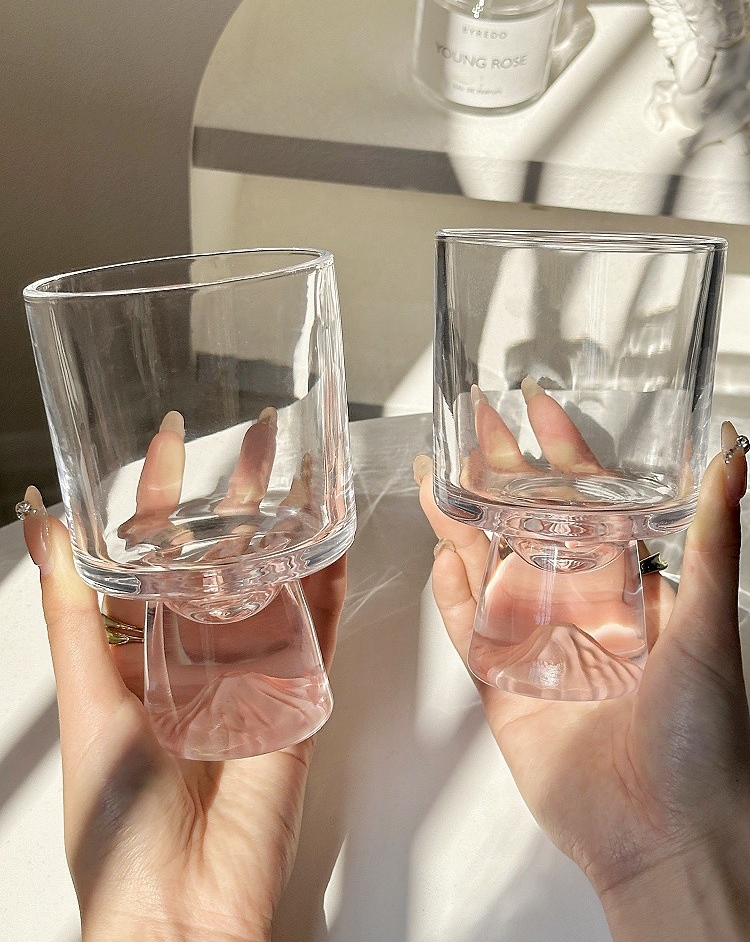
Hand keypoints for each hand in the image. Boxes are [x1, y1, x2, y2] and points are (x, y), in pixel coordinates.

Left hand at [21, 413, 345, 941]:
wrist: (180, 914)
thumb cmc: (118, 824)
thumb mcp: (83, 702)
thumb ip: (69, 610)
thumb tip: (40, 524)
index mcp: (137, 652)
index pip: (151, 553)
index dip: (158, 496)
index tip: (166, 437)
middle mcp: (197, 653)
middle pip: (220, 557)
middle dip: (234, 495)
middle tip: (252, 434)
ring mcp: (252, 669)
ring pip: (273, 578)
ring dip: (285, 524)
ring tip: (297, 467)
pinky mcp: (298, 693)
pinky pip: (320, 624)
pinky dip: (330, 578)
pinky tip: (336, 535)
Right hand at [416, 391, 749, 940]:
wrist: (665, 833)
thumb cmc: (703, 737)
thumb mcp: (710, 624)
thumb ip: (714, 535)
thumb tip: (733, 453)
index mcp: (627, 585)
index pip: (586, 500)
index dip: (560, 451)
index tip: (537, 405)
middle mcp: (579, 605)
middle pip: (526, 523)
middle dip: (497, 473)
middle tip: (469, 425)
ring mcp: (538, 641)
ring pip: (487, 567)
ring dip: (461, 522)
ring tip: (435, 477)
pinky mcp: (504, 683)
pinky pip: (467, 630)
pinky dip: (449, 597)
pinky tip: (440, 561)